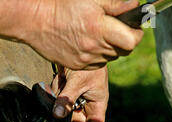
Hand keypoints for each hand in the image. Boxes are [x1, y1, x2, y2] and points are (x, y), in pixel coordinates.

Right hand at [24, 0, 143, 69]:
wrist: (36, 21)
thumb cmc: (63, 5)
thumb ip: (117, 3)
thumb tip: (135, 7)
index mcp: (100, 29)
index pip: (132, 41)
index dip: (136, 33)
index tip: (132, 27)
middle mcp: (94, 48)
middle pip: (123, 51)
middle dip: (124, 40)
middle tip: (114, 28)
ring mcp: (85, 60)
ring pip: (110, 58)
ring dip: (109, 47)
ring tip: (97, 34)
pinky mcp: (76, 65)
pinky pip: (96, 64)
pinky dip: (97, 55)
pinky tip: (87, 42)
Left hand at [51, 65, 108, 121]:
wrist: (78, 44)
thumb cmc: (89, 63)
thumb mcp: (80, 81)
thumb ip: (68, 99)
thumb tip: (57, 115)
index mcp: (97, 105)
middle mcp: (86, 105)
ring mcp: (74, 100)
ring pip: (64, 116)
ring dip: (57, 118)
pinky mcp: (63, 93)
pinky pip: (56, 103)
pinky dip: (52, 100)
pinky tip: (53, 91)